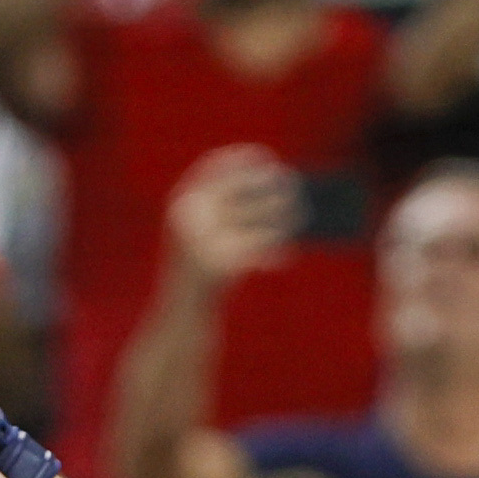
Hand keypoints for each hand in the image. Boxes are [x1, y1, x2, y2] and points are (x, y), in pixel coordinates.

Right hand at [168, 145, 303, 292]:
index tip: (266, 157)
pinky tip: (286, 256)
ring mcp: (202, 239)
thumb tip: (264, 180)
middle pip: (240, 185)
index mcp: (181, 202)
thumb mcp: (200, 237)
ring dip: (282, 211)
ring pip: (256, 213)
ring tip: (299, 213)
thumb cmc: (195, 277)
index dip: (242, 157)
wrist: (179, 320)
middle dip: (269, 182)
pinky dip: (275, 248)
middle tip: (291, 183)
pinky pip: (259, 244)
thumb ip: (220, 208)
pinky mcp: (219, 264)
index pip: (215, 165)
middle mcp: (189, 215)